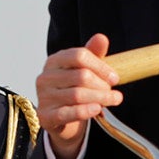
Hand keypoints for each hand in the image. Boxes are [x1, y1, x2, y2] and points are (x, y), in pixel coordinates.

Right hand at [36, 35, 121, 158]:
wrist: (60, 120)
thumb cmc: (73, 90)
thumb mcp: (84, 70)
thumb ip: (93, 54)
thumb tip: (101, 38)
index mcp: (54, 61)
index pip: (79, 56)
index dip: (100, 66)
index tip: (115, 78)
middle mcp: (45, 77)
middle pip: (80, 76)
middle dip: (102, 85)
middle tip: (114, 94)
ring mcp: (43, 97)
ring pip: (77, 95)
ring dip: (100, 98)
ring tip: (112, 100)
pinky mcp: (45, 116)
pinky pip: (67, 113)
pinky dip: (85, 111)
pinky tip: (97, 109)